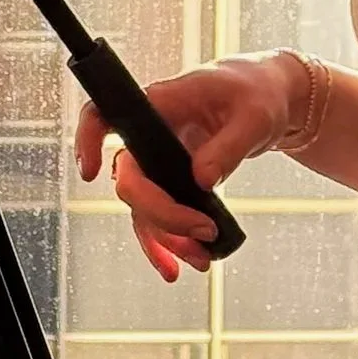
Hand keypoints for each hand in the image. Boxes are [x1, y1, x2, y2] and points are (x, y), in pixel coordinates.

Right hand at [74, 56, 300, 279]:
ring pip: (144, 207)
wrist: (269, 100)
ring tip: (201, 259)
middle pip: (132, 180)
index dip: (88, 141)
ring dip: (168, 238)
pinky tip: (180, 264)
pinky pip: (158, 216)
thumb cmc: (257, 94)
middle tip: (205, 231)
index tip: (91, 173)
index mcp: (161, 104)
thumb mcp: (254, 116)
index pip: (105, 115)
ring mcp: (158, 160)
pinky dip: (167, 243)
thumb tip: (201, 181)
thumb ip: (229, 147)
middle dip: (162, 215)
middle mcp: (150, 134)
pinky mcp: (172, 180)